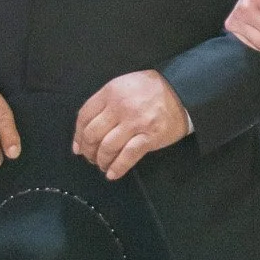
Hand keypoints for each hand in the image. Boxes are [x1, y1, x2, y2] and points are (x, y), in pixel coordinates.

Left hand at [73, 70, 188, 180]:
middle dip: (88, 151)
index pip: (84, 116)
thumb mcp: (124, 86)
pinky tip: (112, 173)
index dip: (77, 135)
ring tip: (103, 165)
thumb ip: (104, 104)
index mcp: (111, 91)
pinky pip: (127, 156)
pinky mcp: (149, 136)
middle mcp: (120, 106)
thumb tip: (83, 134)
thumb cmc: (152, 90)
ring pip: (107, 147)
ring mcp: (135, 122)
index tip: (78, 146)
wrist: (182, 92)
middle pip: (92, 134)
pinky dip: (117, 168)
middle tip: (91, 158)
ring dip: (101, 161)